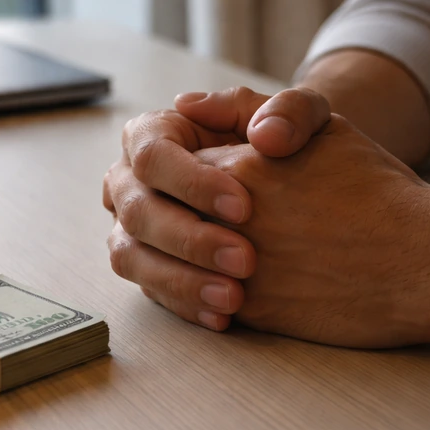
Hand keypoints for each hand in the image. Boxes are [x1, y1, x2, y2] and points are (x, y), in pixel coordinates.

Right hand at [103, 86, 329, 329]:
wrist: (291, 184)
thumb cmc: (288, 143)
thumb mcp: (301, 117)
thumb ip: (290, 112)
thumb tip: (264, 135)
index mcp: (151, 134)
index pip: (153, 156)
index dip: (192, 183)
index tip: (245, 207)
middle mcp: (128, 181)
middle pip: (137, 211)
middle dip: (190, 239)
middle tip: (246, 260)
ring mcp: (130, 227)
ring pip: (130, 256)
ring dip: (180, 280)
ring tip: (233, 299)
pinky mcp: (144, 265)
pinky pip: (149, 289)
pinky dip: (185, 305)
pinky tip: (223, 317)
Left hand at [194, 115, 429, 347]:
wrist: (425, 261)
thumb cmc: (377, 189)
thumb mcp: (320, 128)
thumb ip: (244, 108)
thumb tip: (183, 104)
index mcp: (234, 168)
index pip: (171, 169)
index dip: (188, 179)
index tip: (213, 189)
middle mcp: (223, 218)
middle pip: (167, 214)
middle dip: (180, 218)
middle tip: (209, 224)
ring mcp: (231, 267)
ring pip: (175, 260)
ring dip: (186, 258)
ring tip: (222, 253)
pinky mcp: (248, 310)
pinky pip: (198, 300)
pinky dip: (204, 294)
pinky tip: (233, 286)